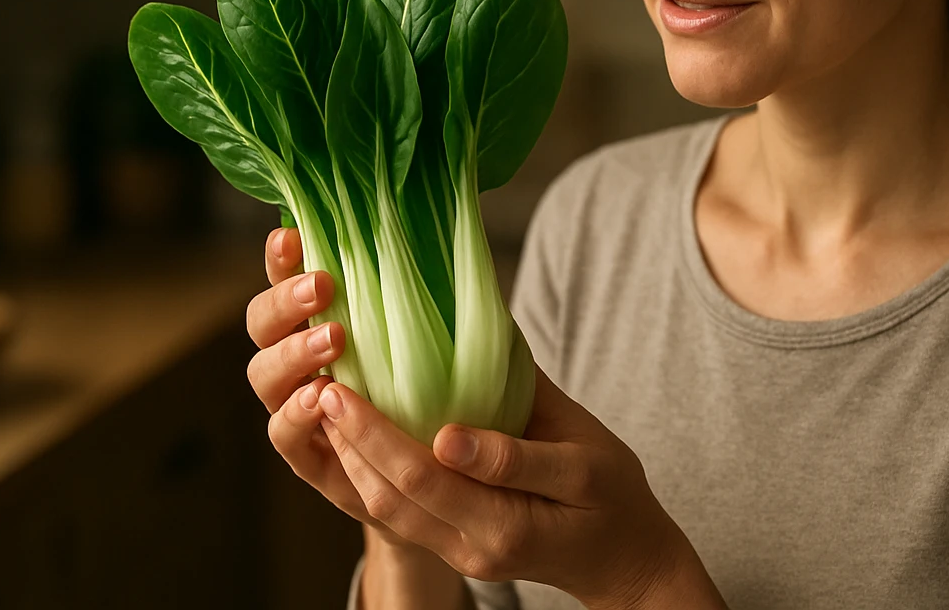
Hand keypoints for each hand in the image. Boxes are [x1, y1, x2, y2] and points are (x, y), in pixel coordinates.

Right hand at [245, 226, 410, 545]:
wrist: (436, 474)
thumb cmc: (433, 389)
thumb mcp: (433, 337)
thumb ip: (421, 298)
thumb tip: (441, 240)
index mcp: (317, 322)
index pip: (286, 281)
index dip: (281, 258)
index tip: (291, 236)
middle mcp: (296, 361)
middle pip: (261, 324)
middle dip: (285, 301)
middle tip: (321, 286)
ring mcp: (294, 408)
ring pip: (264, 375)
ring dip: (292, 353)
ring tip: (333, 340)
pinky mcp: (307, 456)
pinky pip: (283, 435)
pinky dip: (296, 415)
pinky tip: (320, 399)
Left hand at [320, 360, 705, 608]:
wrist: (628, 560)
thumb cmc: (615, 498)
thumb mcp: (586, 462)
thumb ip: (519, 443)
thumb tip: (462, 396)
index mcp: (506, 525)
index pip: (422, 479)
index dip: (376, 434)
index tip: (344, 389)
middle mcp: (472, 549)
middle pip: (391, 498)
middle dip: (350, 442)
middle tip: (320, 388)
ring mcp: (460, 554)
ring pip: (387, 512)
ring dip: (351, 461)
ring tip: (326, 408)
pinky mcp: (455, 547)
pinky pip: (401, 515)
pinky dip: (370, 476)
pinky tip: (356, 438)